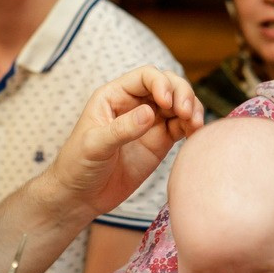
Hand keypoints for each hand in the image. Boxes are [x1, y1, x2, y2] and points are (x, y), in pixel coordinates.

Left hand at [48, 66, 201, 217]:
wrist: (81, 196)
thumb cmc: (78, 165)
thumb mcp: (94, 145)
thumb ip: (121, 129)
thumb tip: (149, 113)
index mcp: (114, 96)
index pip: (145, 77)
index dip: (161, 83)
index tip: (166, 103)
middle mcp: (134, 105)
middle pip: (168, 85)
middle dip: (182, 93)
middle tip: (186, 113)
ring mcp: (149, 123)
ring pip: (178, 104)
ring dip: (191, 108)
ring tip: (195, 124)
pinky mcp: (160, 142)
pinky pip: (181, 126)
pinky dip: (192, 126)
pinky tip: (195, 133)